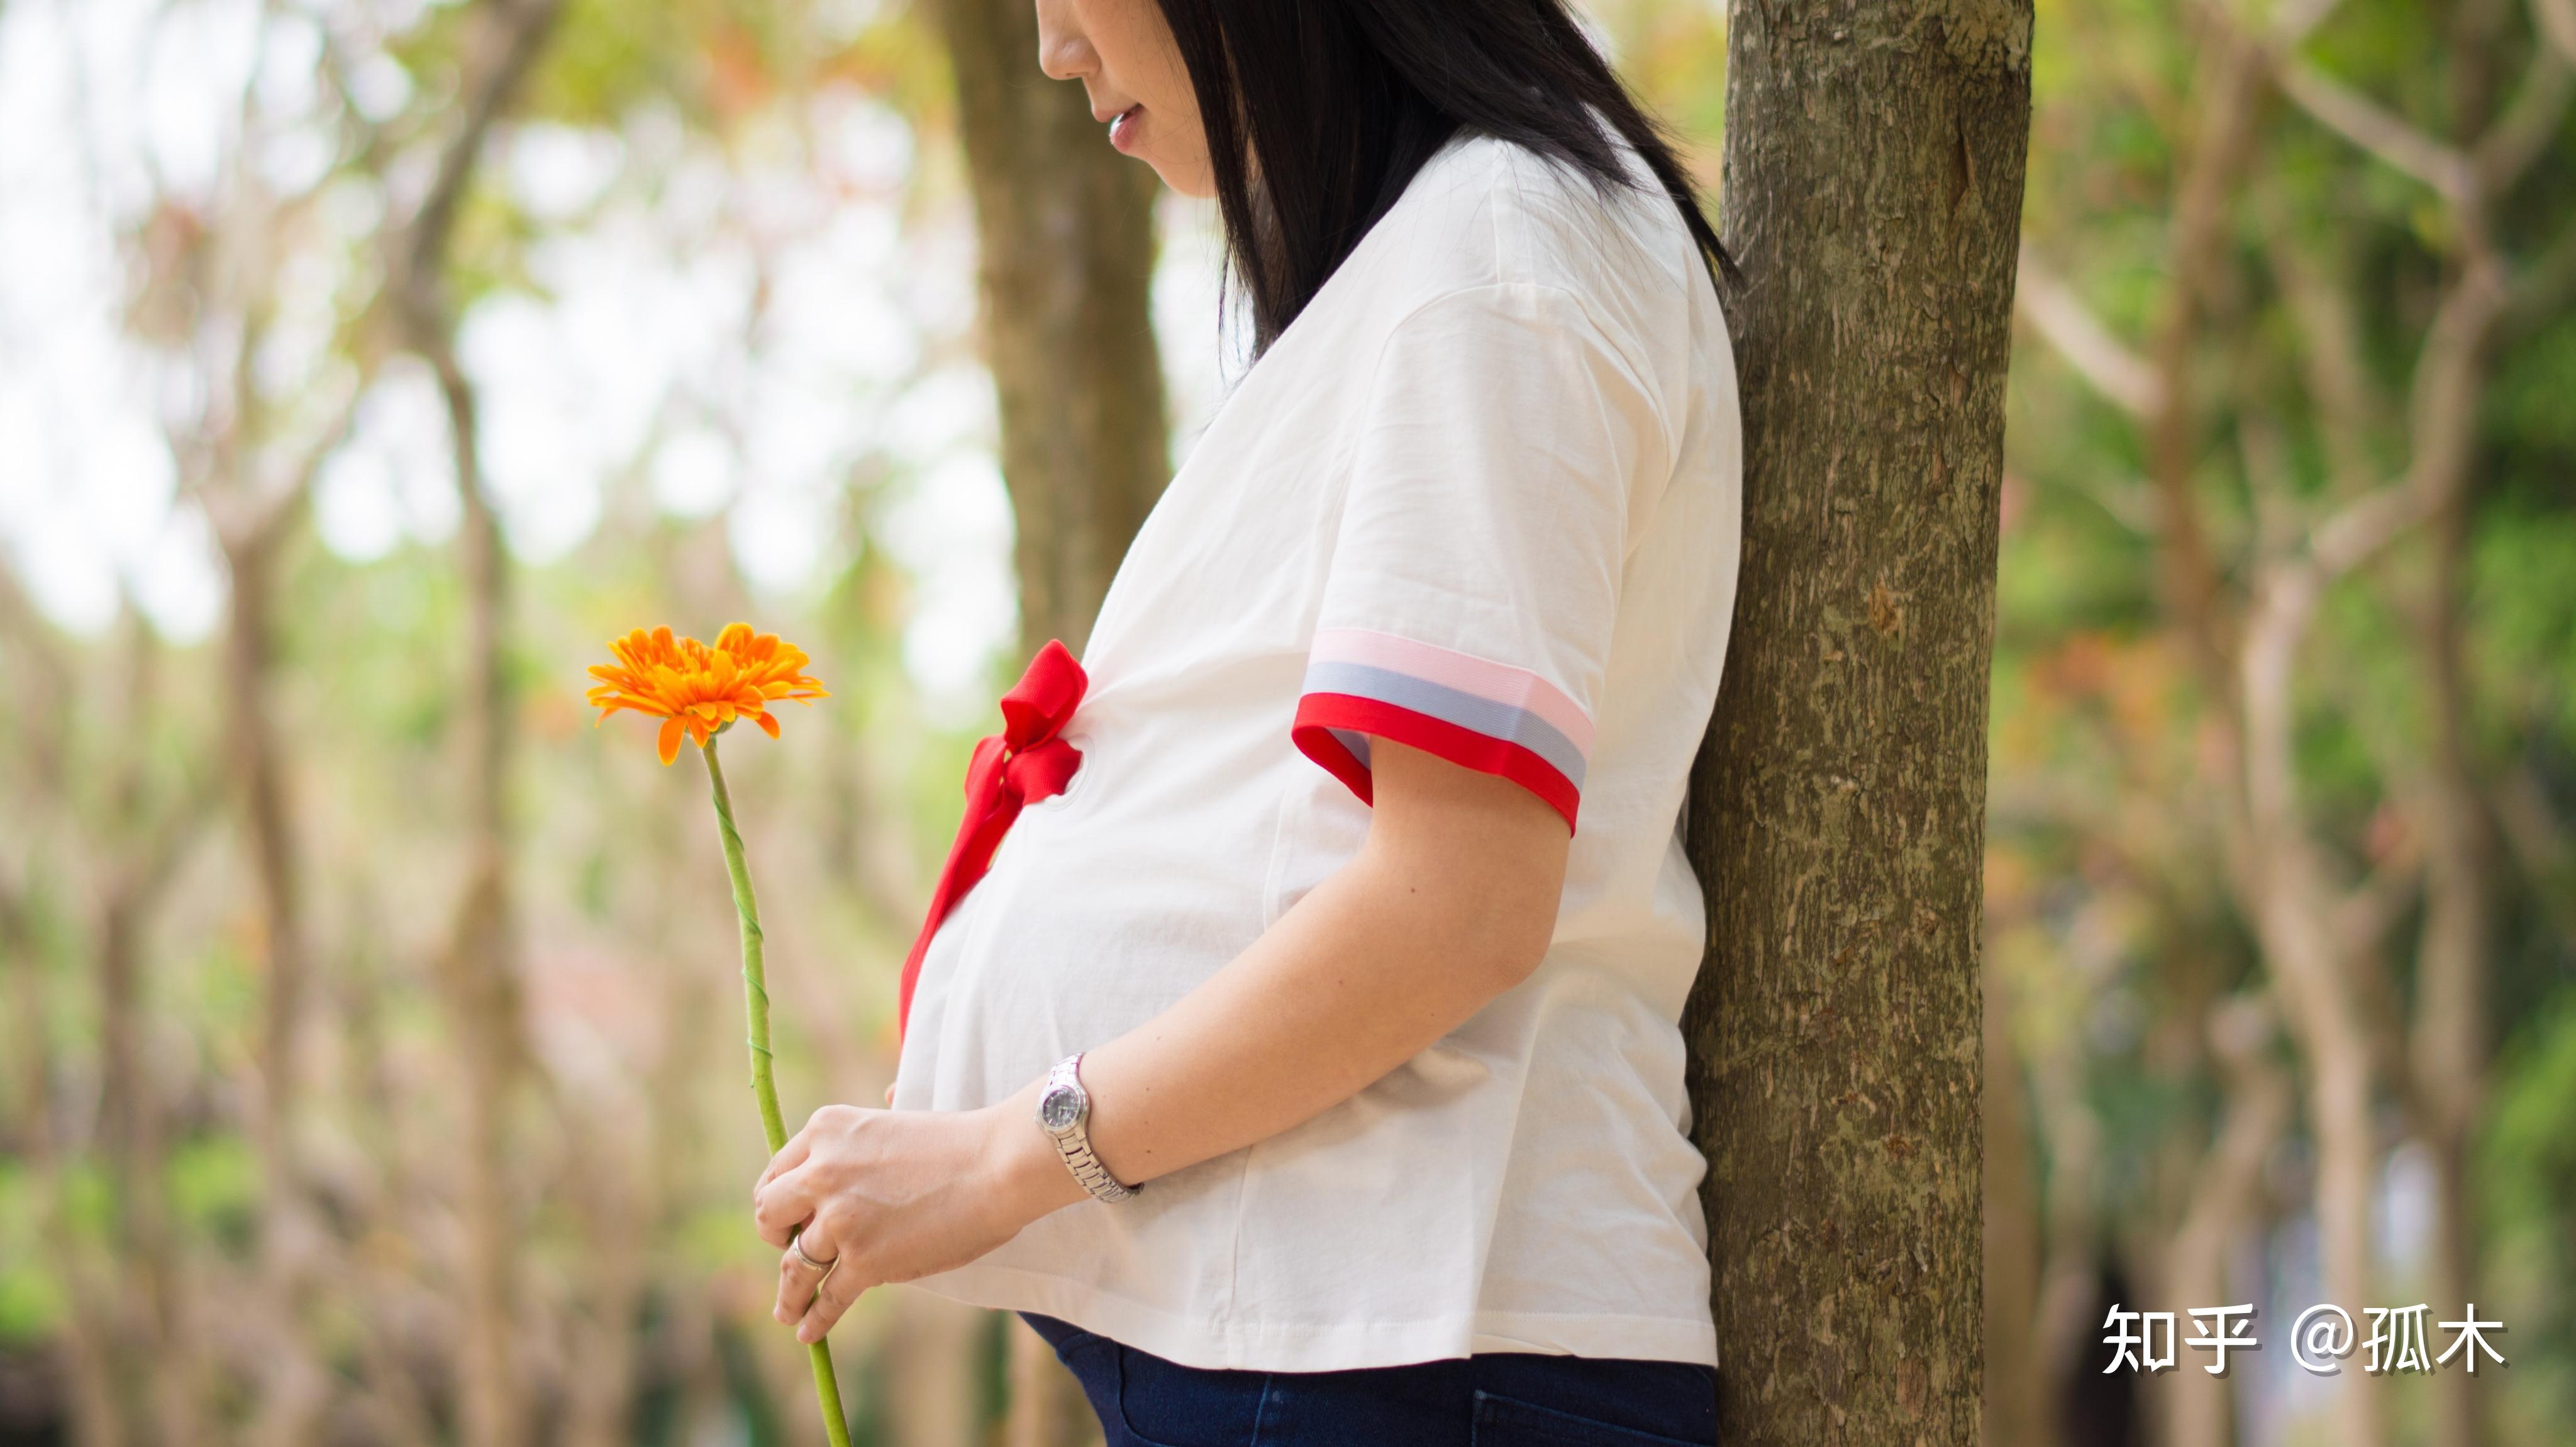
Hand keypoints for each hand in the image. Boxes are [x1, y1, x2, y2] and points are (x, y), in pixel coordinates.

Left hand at [752, 1093, 1081, 1342]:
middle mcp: (821, 1172)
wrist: (998, 1165)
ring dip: (788, 1294)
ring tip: (786, 1312)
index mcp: (826, 1129)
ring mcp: (840, 1220)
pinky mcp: (864, 1261)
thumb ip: (872, 1126)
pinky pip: (828, 1297)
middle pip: (770, 1214)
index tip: (785, 1219)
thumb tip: (884, 1096)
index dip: (780, 1200)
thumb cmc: (960, 1143)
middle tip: (786, 1251)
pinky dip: (815, 1319)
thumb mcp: (896, 1119)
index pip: (778, 1170)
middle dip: (774, 1238)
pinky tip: (809, 1331)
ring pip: (793, 1266)